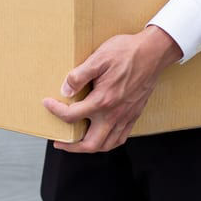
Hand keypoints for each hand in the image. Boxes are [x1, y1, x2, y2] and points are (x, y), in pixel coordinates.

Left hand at [42, 26, 181, 152]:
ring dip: (89, 148)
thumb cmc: (126, 52)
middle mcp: (114, 113)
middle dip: (71, 147)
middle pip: (90, 143)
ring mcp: (126, 116)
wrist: (153, 52)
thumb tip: (65, 91)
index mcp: (102, 100)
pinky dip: (108, 143)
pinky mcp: (134, 115)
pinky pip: (121, 138)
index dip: (55, 111)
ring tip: (77, 143)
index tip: (47, 103)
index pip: (72, 115)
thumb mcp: (98, 58)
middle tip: (59, 141)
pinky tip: (101, 136)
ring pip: (106, 145)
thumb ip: (79, 76)